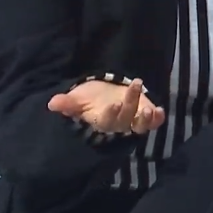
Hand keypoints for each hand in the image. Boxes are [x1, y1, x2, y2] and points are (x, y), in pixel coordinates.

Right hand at [47, 78, 165, 134]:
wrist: (105, 95)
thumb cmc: (90, 98)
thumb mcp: (78, 98)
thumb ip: (67, 103)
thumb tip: (52, 103)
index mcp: (101, 121)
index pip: (106, 121)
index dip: (110, 114)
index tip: (114, 104)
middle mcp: (119, 124)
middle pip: (125, 120)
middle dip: (130, 106)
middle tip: (134, 87)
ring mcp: (133, 121)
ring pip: (140, 125)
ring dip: (145, 119)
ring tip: (150, 109)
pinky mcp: (145, 116)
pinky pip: (153, 123)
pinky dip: (158, 119)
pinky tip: (161, 111)